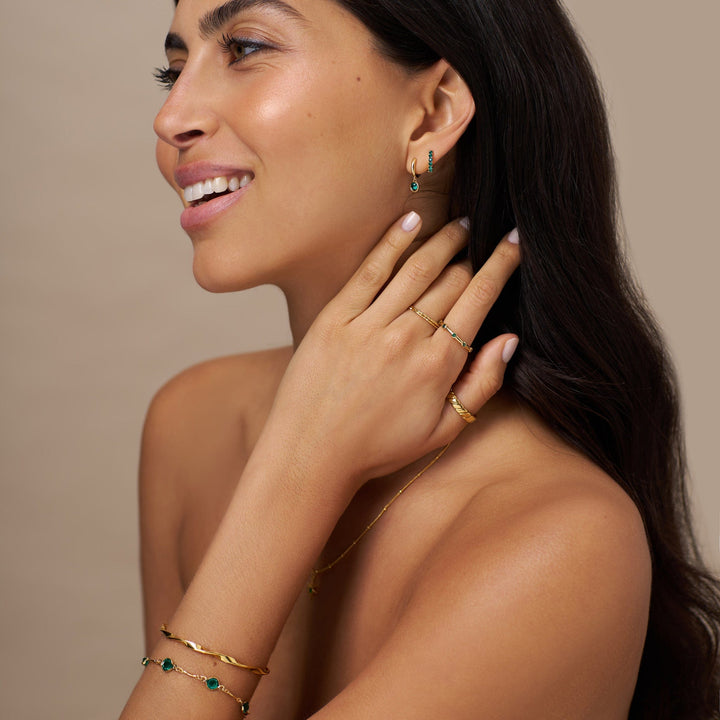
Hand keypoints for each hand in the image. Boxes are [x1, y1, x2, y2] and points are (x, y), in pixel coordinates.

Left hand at [259, 212, 520, 489]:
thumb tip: (509, 341)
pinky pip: (369, 271)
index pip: (478, 298)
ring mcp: (368, 325)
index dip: (502, 264)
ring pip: (416, 268)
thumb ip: (481, 386)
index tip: (516, 242)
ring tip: (460, 225)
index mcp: (438, 364)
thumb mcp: (443, 431)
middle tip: (483, 237)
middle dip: (473, 254)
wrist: (311, 454)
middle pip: (451, 280)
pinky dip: (393, 241)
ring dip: (442, 240)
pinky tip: (411, 220)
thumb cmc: (378, 447)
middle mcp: (407, 337)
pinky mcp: (335, 318)